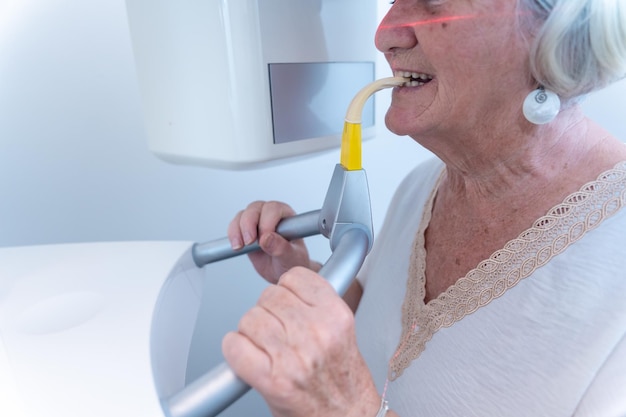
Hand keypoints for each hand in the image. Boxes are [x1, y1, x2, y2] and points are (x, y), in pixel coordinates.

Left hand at [222, 267, 380, 416]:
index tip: (286, 300)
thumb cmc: (342, 380)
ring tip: (265, 346)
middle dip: (266, 311)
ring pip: (250, 319)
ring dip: (250, 331)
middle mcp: (316, 333)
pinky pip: (235, 346)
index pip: (295, 277)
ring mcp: (292, 356)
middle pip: (269, 296)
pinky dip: (234, 349)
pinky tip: (247, 356)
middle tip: (275, 329)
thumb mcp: (341, 331)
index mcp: (335, 316)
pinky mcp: (271, 380)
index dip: (285, 288)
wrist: (347, 416)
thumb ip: (317, 305)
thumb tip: (286, 286)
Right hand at [227, 201, 314, 282]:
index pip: (274, 209)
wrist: (283, 271)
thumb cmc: (292, 261)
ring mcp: (258, 221)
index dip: (267, 221)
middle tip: (250, 242)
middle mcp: (272, 215)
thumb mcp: (291, 257)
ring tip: (241, 246)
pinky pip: (235, 225)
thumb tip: (267, 238)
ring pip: (243, 215)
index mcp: (287, 217)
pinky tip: (237, 246)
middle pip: (256, 208)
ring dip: (238, 229)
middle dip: (249, 224)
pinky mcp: (246, 230)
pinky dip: (233, 235)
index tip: (263, 238)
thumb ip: (281, 248)